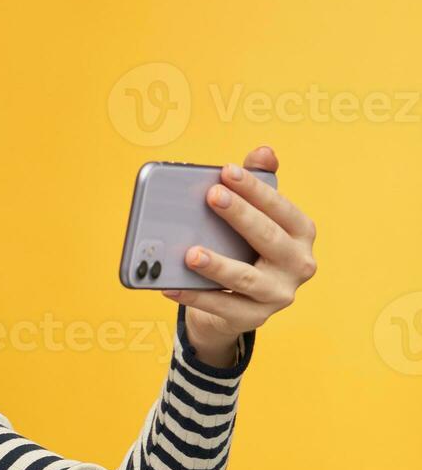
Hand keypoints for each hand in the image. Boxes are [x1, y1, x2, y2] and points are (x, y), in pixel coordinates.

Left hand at [160, 145, 317, 365]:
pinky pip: (220, 305)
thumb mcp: (255, 217)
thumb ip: (259, 184)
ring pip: (245, 278)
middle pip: (268, 238)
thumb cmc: (245, 248)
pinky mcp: (253, 318)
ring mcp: (278, 294)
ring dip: (217, 265)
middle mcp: (298, 264)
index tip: (227, 171)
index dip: (255, 188)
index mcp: (300, 233)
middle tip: (210, 196)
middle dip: (239, 215)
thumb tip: (263, 151)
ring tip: (189, 253)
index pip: (281, 208)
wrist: (239, 303)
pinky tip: (168, 284)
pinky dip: (193, 295)